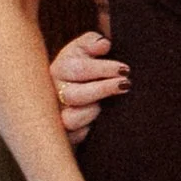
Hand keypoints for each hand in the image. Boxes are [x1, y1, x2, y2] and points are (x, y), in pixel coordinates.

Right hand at [50, 28, 127, 144]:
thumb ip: (93, 42)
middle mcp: (55, 91)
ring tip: (106, 106)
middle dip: (102, 89)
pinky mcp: (63, 133)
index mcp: (60, 68)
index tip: (125, 70)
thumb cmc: (89, 67)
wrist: (85, 88)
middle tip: (126, 85)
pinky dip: (85, 132)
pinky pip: (73, 137)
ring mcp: (57, 113)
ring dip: (92, 113)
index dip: (102, 69)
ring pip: (71, 119)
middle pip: (74, 95)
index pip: (77, 69)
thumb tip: (103, 45)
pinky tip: (98, 123)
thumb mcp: (88, 50)